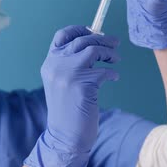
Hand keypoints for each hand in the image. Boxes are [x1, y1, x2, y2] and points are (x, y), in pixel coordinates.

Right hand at [24, 25, 119, 166]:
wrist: (64, 136)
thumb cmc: (67, 110)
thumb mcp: (61, 83)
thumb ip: (69, 64)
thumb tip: (93, 43)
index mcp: (49, 63)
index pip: (62, 36)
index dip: (79, 29)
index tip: (94, 30)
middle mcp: (56, 65)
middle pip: (82, 40)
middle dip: (102, 39)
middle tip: (115, 42)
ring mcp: (68, 74)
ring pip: (93, 50)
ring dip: (109, 52)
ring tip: (116, 59)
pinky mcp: (83, 84)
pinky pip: (103, 71)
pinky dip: (112, 73)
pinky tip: (113, 77)